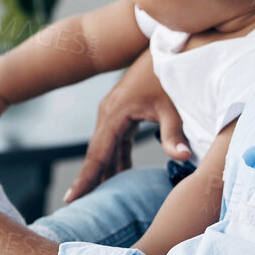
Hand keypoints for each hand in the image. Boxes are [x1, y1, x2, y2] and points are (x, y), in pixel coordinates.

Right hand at [64, 50, 189, 203]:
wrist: (168, 48)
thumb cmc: (169, 76)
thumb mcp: (172, 106)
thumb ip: (174, 134)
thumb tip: (183, 158)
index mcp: (115, 114)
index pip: (97, 155)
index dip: (86, 179)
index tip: (71, 199)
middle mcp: (107, 114)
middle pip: (95, 154)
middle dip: (88, 180)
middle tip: (77, 206)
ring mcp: (112, 112)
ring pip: (104, 148)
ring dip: (102, 170)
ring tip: (97, 198)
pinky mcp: (122, 112)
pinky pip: (114, 141)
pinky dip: (114, 158)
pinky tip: (119, 177)